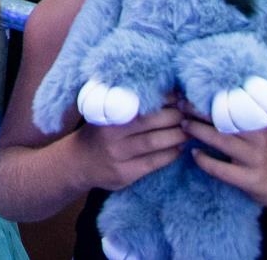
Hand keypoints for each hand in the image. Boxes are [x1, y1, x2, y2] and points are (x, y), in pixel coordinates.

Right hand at [72, 105, 188, 191]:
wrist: (77, 163)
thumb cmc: (97, 133)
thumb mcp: (103, 115)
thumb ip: (124, 105)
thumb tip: (161, 92)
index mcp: (107, 116)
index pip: (140, 104)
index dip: (162, 100)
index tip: (178, 96)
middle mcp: (111, 135)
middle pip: (150, 123)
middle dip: (174, 116)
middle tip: (188, 113)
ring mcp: (118, 156)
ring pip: (154, 143)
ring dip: (176, 135)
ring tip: (189, 130)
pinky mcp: (125, 174)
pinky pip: (153, 162)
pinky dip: (170, 155)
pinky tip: (180, 148)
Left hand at [182, 101, 266, 213]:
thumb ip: (251, 117)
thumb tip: (223, 94)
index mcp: (264, 123)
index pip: (234, 104)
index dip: (212, 96)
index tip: (192, 89)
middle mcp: (260, 138)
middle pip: (224, 118)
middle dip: (198, 110)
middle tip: (180, 104)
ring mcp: (256, 159)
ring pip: (220, 140)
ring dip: (198, 130)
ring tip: (183, 125)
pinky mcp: (252, 180)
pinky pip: (222, 169)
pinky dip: (205, 161)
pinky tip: (194, 154)